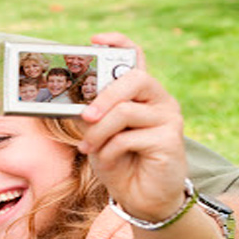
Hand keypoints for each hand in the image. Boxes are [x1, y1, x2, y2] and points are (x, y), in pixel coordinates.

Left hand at [78, 33, 185, 220]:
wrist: (142, 199)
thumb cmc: (119, 161)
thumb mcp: (97, 133)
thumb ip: (90, 113)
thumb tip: (68, 99)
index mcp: (141, 93)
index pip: (136, 57)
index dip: (119, 43)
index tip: (96, 39)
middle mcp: (159, 100)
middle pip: (134, 78)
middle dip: (104, 96)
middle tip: (86, 115)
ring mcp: (169, 118)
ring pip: (125, 111)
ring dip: (99, 132)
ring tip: (89, 147)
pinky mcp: (171, 140)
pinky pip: (129, 137)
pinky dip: (109, 150)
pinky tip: (108, 160)